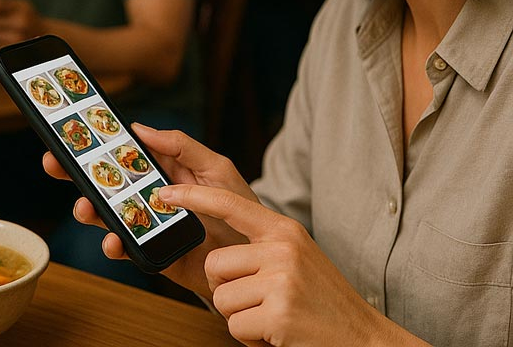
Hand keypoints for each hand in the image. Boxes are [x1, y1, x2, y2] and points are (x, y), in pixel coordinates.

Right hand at [42, 124, 255, 297]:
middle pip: (105, 181)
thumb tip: (141, 128)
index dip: (97, 142)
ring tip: (85, 207)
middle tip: (54, 163)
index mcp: (161, 168)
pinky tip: (113, 240)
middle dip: (76, 172)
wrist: (254, 259)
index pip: (123, 152)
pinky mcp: (150, 252)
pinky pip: (125, 248)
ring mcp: (146, 224)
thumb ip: (181, 146)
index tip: (72, 132)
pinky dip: (113, 245)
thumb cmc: (237, 206)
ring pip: (107, 214)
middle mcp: (147, 194)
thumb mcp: (214, 167)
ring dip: (90, 209)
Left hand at [160, 185, 391, 346]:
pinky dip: (249, 337)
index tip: (164, 194)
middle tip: (260, 300)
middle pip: (216, 263)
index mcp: (283, 229)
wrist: (364, 337)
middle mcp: (282, 248)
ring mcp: (281, 280)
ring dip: (240, 315)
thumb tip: (215, 247)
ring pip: (221, 296)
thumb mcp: (295, 255)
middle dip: (227, 288)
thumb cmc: (321, 300)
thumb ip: (261, 243)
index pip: (228, 202)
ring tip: (272, 316)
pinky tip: (276, 333)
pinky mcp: (278, 314)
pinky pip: (233, 325)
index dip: (193, 197)